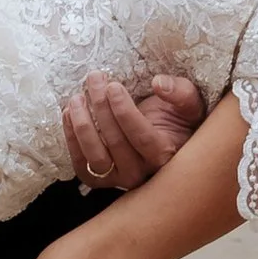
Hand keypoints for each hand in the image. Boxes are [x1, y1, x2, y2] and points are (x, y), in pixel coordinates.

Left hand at [64, 70, 203, 189]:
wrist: (163, 137)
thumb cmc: (177, 118)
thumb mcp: (189, 102)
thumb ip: (181, 93)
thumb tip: (159, 84)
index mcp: (166, 154)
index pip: (142, 137)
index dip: (124, 112)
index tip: (113, 86)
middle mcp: (143, 173)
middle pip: (116, 143)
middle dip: (101, 107)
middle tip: (95, 79)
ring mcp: (119, 179)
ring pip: (96, 158)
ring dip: (82, 126)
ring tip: (77, 98)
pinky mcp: (100, 179)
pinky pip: (81, 165)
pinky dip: (71, 140)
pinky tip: (68, 114)